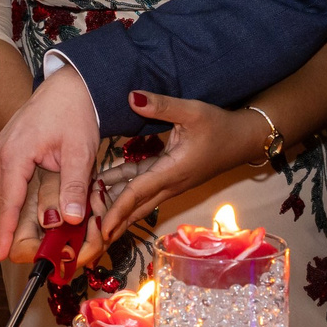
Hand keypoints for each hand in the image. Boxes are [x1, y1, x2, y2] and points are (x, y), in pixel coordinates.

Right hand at [0, 68, 99, 263]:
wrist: (71, 85)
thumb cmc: (75, 112)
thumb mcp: (80, 150)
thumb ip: (74, 185)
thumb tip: (71, 219)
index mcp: (16, 153)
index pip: (9, 201)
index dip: (5, 230)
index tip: (0, 254)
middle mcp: (3, 153)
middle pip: (4, 200)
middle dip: (9, 227)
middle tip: (14, 255)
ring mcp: (4, 150)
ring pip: (8, 191)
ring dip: (15, 214)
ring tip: (20, 241)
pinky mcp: (11, 149)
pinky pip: (11, 180)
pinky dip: (19, 198)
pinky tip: (27, 213)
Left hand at [94, 91, 266, 241]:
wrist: (243, 139)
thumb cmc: (220, 126)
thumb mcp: (192, 111)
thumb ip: (161, 105)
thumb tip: (132, 97)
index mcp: (172, 172)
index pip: (137, 194)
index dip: (116, 209)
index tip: (98, 226)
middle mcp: (169, 183)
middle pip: (133, 207)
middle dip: (110, 220)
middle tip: (84, 230)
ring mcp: (168, 182)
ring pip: (136, 199)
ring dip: (112, 205)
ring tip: (85, 209)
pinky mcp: (167, 175)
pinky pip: (140, 186)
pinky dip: (121, 188)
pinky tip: (101, 184)